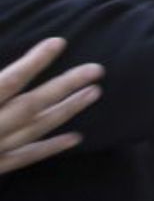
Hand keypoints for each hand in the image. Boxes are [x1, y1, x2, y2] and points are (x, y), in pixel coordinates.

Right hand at [0, 39, 103, 174]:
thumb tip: (9, 76)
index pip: (7, 83)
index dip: (33, 63)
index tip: (58, 42)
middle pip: (30, 106)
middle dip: (64, 86)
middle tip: (97, 69)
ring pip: (34, 130)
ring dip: (66, 111)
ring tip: (94, 93)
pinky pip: (25, 158)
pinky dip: (50, 147)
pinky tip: (76, 137)